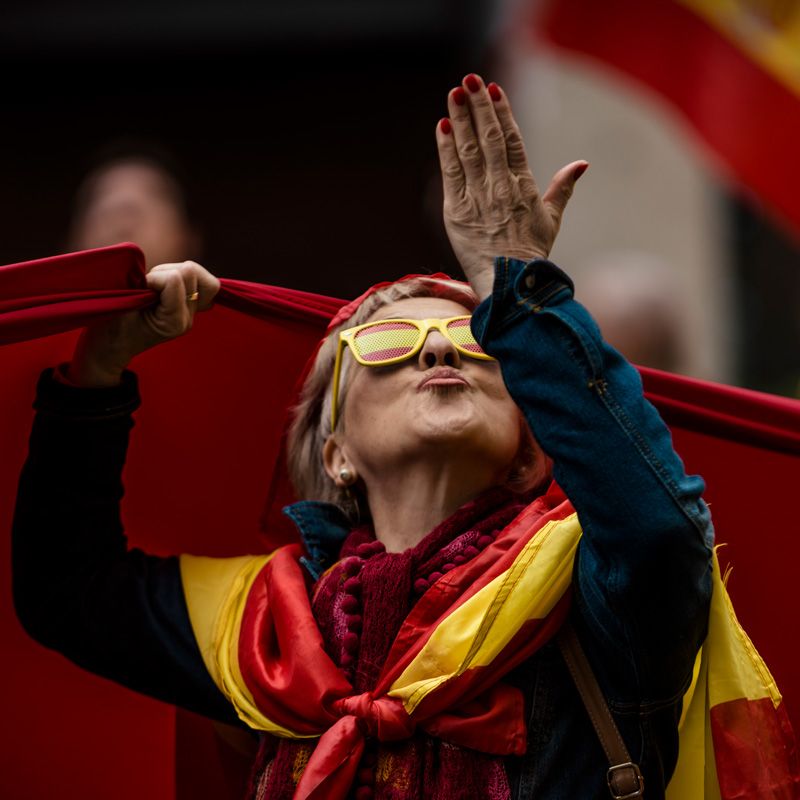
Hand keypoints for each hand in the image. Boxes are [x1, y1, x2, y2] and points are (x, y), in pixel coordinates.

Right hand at [67, 260, 219, 386]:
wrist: (112, 345)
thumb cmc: (112, 327)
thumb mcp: (122, 306)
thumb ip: (145, 289)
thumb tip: (173, 274)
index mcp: (173, 322)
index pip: (174, 280)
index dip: (153, 278)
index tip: (140, 289)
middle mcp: (187, 318)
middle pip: (190, 273)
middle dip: (166, 272)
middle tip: (148, 286)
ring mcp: (190, 312)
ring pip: (195, 272)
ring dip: (171, 272)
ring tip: (154, 286)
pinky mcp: (188, 305)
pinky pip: (199, 281)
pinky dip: (182, 275)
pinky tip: (168, 283)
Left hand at [436, 74, 587, 299]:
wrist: (510, 284)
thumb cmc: (531, 254)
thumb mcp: (552, 219)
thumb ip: (563, 188)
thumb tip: (581, 164)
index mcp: (524, 186)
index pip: (512, 141)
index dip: (502, 113)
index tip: (493, 89)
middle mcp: (501, 187)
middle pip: (489, 138)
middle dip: (479, 107)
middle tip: (470, 80)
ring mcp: (478, 198)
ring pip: (469, 151)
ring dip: (461, 120)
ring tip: (454, 93)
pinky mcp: (457, 212)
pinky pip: (451, 174)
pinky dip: (446, 149)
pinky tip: (443, 127)